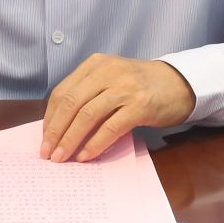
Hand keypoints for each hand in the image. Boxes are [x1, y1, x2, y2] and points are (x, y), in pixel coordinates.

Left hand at [40, 54, 195, 162]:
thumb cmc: (140, 85)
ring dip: (71, 140)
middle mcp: (108, 72)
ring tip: (62, 158)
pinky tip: (86, 156)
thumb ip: (88, 94)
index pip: (63, 92)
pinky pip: (110, 127)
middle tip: (47, 153)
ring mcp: (125, 87)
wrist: (179, 83)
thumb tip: (60, 127)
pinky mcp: (140, 105)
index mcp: (96, 64)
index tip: (44, 138)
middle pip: (71, 103)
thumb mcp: (111, 80)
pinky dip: (95, 143)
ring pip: (87, 115)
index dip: (50, 117)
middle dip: (55, 131)